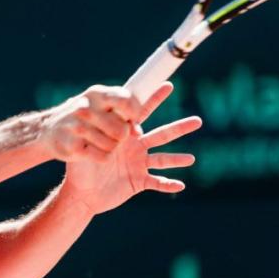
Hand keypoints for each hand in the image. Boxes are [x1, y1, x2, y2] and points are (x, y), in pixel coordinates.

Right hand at [40, 85, 143, 161]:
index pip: (126, 101)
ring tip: (98, 141)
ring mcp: (77, 128)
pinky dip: (102, 157)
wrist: (48, 130)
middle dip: (122, 136)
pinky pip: (103, 157)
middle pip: (122, 130)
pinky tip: (92, 150)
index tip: (130, 119)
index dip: (134, 114)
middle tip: (112, 135)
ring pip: (113, 146)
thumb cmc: (85, 117)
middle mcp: (86, 109)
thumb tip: (138, 131)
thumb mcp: (101, 106)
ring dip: (111, 147)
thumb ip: (123, 114)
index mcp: (97, 94)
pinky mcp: (73, 147)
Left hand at [62, 82, 201, 214]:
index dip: (155, 99)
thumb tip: (96, 112)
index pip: (142, 113)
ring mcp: (140, 164)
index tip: (168, 85)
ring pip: (164, 159)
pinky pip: (157, 182)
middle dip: (180, 127)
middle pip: (162, 134)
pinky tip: (180, 185)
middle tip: (198, 120)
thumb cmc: (80, 165)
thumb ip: (94, 129)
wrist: (80, 192)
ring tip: (192, 158)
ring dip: (178, 159)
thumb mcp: (85, 143)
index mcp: (125, 134)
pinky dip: (168, 184)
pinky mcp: (139, 182)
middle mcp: (137, 147)